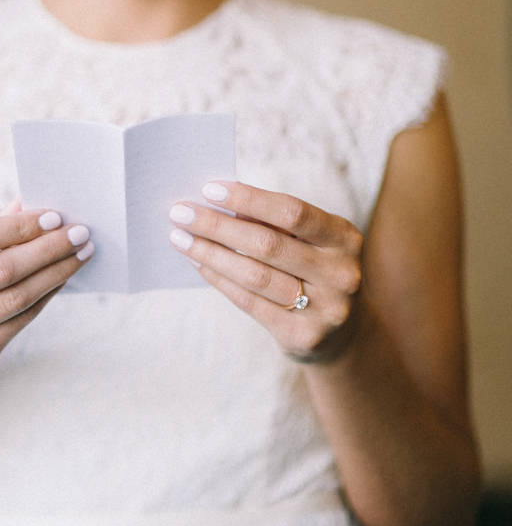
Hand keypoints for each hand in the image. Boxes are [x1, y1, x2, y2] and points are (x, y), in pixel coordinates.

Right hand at [0, 206, 92, 376]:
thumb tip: (29, 205)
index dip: (20, 227)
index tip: (54, 217)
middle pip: (2, 270)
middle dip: (48, 249)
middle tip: (79, 234)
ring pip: (17, 297)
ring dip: (56, 273)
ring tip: (80, 255)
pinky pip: (20, 321)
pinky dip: (46, 296)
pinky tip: (61, 279)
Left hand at [169, 182, 362, 362]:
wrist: (343, 333)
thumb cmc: (315, 270)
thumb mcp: (311, 242)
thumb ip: (276, 224)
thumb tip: (223, 204)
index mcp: (344, 238)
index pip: (292, 213)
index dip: (249, 199)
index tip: (210, 189)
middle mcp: (340, 273)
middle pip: (267, 244)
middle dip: (217, 226)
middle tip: (180, 213)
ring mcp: (324, 309)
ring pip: (254, 276)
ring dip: (210, 253)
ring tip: (180, 238)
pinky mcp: (301, 336)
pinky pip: (249, 302)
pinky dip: (219, 279)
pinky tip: (199, 262)